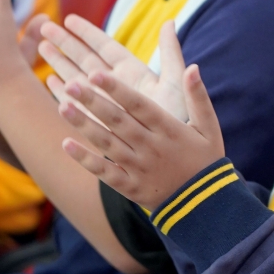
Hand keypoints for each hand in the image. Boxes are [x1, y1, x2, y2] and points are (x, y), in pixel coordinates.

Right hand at [40, 16, 187, 120]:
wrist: (175, 159)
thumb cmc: (180, 120)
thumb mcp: (175, 83)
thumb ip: (170, 53)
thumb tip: (169, 22)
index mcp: (134, 73)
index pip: (105, 47)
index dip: (87, 33)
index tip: (69, 19)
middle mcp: (117, 87)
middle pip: (86, 59)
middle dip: (65, 43)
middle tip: (44, 27)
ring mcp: (106, 105)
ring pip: (77, 78)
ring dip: (59, 63)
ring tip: (41, 46)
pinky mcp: (98, 124)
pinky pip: (76, 105)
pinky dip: (62, 92)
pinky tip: (49, 80)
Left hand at [57, 64, 224, 210]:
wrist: (207, 205)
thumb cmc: (206, 161)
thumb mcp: (209, 127)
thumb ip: (198, 97)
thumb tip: (192, 67)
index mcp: (169, 129)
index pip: (138, 105)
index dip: (116, 89)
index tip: (95, 74)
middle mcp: (151, 147)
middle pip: (117, 121)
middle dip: (93, 102)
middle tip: (71, 85)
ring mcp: (139, 168)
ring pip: (107, 144)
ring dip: (84, 125)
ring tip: (63, 107)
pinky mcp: (130, 187)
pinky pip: (104, 172)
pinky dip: (85, 159)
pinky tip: (66, 144)